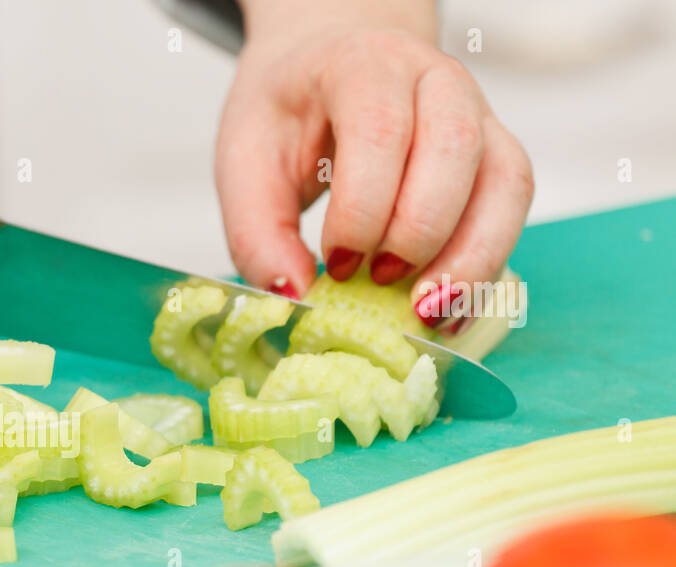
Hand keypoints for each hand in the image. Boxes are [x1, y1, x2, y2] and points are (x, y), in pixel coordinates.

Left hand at [216, 6, 532, 319]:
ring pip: (504, 181)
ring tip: (424, 312)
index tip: (335, 264)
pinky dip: (487, 265)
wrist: (326, 69)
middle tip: (376, 282)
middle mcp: (433, 79)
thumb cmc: (286, 117)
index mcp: (362, 65)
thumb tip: (294, 295)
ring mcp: (476, 113)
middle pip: (454, 149)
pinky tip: (450, 309)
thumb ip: (256, 234)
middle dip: (418, 233)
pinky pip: (511, 209)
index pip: (379, 130)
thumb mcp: (244, 164)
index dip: (363, 209)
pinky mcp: (494, 156)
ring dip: (470, 258)